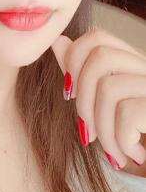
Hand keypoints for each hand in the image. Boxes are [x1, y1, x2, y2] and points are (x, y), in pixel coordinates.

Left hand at [51, 27, 145, 174]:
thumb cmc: (134, 139)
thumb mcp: (104, 108)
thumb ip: (82, 76)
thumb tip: (58, 42)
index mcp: (134, 65)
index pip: (97, 37)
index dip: (73, 61)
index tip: (69, 95)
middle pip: (101, 57)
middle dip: (83, 100)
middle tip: (88, 134)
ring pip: (109, 88)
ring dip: (103, 130)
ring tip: (114, 153)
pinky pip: (128, 112)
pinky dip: (122, 140)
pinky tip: (134, 154)